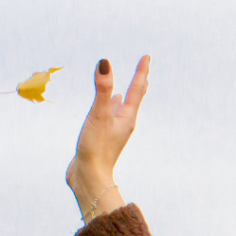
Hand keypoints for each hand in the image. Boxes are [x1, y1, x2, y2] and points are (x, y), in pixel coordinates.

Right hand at [66, 55, 149, 221]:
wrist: (89, 178)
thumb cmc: (96, 148)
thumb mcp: (98, 115)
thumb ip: (102, 89)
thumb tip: (105, 63)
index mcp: (127, 118)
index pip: (137, 89)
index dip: (141, 71)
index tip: (147, 57)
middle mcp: (123, 123)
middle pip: (134, 98)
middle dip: (138, 82)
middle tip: (144, 68)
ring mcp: (113, 131)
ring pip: (121, 108)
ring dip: (125, 95)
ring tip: (128, 87)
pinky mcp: (102, 137)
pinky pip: (109, 116)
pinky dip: (110, 106)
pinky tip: (109, 106)